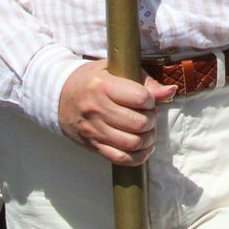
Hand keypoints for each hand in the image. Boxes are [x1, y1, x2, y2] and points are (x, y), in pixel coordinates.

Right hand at [58, 61, 177, 165]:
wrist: (58, 96)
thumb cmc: (92, 80)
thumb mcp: (115, 70)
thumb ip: (145, 81)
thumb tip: (170, 91)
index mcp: (104, 86)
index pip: (141, 98)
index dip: (151, 100)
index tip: (147, 99)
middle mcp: (97, 109)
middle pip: (139, 123)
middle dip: (151, 120)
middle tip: (148, 115)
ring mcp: (94, 130)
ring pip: (132, 143)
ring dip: (147, 139)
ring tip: (147, 131)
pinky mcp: (93, 146)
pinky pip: (121, 158)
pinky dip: (138, 157)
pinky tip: (142, 147)